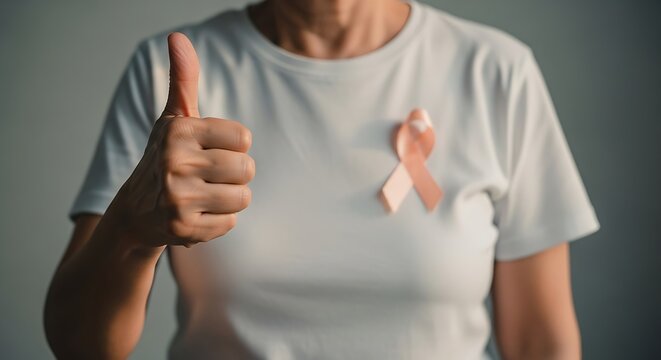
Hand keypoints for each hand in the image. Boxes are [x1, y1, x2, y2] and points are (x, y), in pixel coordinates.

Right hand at [109, 32, 253, 248]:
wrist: (136, 212)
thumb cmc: (166, 157)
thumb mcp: (174, 118)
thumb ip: (183, 80)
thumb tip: (178, 37)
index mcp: (178, 130)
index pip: (245, 138)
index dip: (233, 147)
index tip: (209, 151)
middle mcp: (174, 161)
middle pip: (247, 168)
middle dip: (234, 175)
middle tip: (207, 177)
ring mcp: (176, 197)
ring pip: (243, 197)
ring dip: (229, 199)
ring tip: (203, 196)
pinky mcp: (182, 229)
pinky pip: (231, 223)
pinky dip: (219, 222)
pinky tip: (196, 215)